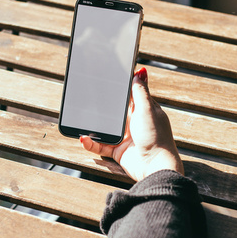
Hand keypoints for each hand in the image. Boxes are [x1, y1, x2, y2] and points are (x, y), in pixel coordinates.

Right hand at [80, 67, 183, 181]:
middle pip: (114, 111)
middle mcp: (134, 123)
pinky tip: (83, 138)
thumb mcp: (147, 109)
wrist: (154, 166)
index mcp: (144, 110)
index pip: (130, 95)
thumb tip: (140, 72)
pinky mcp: (117, 151)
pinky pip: (100, 145)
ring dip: (93, 125)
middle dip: (102, 106)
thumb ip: (141, 91)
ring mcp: (125, 137)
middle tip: (86, 98)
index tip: (105, 79)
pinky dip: (91, 143)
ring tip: (80, 119)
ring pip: (105, 128)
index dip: (119, 88)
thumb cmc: (156, 136)